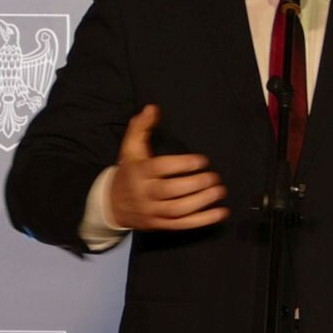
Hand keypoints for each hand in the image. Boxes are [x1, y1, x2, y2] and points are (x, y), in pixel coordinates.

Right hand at [107, 105, 228, 230]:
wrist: (111, 205)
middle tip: (215, 177)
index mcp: (139, 172)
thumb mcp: (130, 148)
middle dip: (196, 184)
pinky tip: (221, 212)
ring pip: (179, 209)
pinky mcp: (160, 224)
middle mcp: (145, 193)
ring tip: (220, 191)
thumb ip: (141, 127)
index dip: (183, 164)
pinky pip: (183, 224)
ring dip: (203, 201)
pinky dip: (204, 220)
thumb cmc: (128, 172)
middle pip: (172, 190)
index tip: (202, 160)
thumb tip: (153, 108)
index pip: (162, 168)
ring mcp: (153, 211)